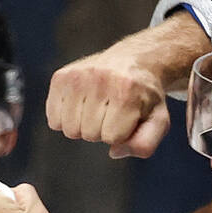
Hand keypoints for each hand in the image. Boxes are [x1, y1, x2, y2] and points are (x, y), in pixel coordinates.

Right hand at [46, 41, 169, 158]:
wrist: (133, 60)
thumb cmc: (144, 97)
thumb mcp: (158, 121)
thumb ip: (144, 144)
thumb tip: (114, 151)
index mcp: (126, 91)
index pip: (111, 137)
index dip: (119, 134)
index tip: (126, 118)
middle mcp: (100, 79)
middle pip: (88, 134)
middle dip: (100, 130)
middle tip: (110, 112)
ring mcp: (77, 76)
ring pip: (69, 129)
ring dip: (82, 127)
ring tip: (95, 109)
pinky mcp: (61, 77)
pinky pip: (53, 120)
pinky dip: (65, 120)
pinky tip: (80, 106)